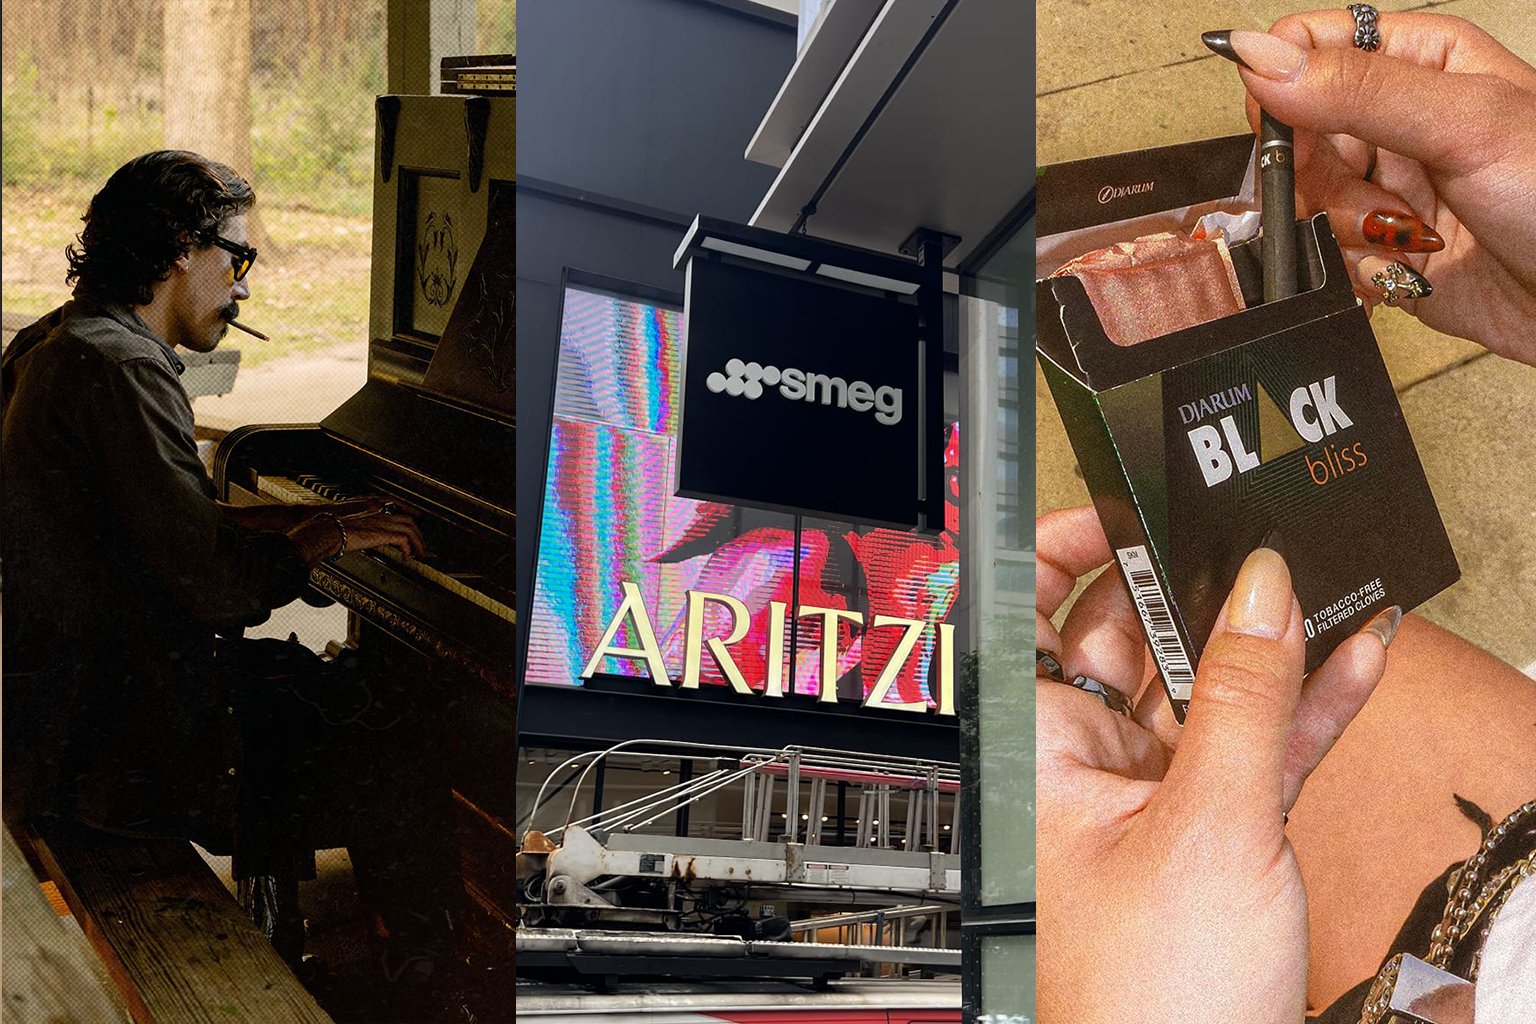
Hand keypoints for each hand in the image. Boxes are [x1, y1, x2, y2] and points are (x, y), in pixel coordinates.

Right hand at [288, 503, 425, 565]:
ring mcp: (383, 522)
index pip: (397, 510)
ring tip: (419, 554)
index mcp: (371, 509)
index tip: (416, 524)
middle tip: (421, 545)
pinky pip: (405, 540)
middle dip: (418, 533)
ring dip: (418, 543)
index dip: (410, 516)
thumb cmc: (332, 531)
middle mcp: (380, 514)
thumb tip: (364, 540)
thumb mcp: (351, 527)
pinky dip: (408, 549)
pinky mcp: (383, 533)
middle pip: (409, 520)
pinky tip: (405, 558)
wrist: (327, 531)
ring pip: (411, 529)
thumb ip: (362, 530)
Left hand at [1035, 505, 1394, 1022]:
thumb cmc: (1150, 998)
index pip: (1032, 616)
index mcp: (1040, 749)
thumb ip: (1243, 702)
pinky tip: (1351, 657)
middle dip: (1193, 589)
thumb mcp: (1211, 825)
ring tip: (1322, 581)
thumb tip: (1258, 594)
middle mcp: (1086, 762)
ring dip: (1265, 642)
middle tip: (1253, 538)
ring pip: (1205, 690)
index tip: (1130, 506)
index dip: (1070, 550)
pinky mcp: (1214, 832)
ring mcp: (1153, 794)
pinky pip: (1255, 745)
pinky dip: (1304, 705)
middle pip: (1129, 641)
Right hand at [1212, 13, 1535, 363]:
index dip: (1282, 83)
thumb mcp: (1464, 123)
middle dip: (1316, 172)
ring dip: (1343, 225)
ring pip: (1305, 199)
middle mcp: (1397, 121)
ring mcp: (1388, 186)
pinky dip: (1353, 266)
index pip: (1310, 46)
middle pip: (1295, 133)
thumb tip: (1263, 57)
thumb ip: (1359, 90)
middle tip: (1362, 189)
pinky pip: (1326, 253)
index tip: (1284, 124)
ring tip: (1404, 232)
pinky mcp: (1382, 248)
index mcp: (1421, 61)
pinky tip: (1401, 264)